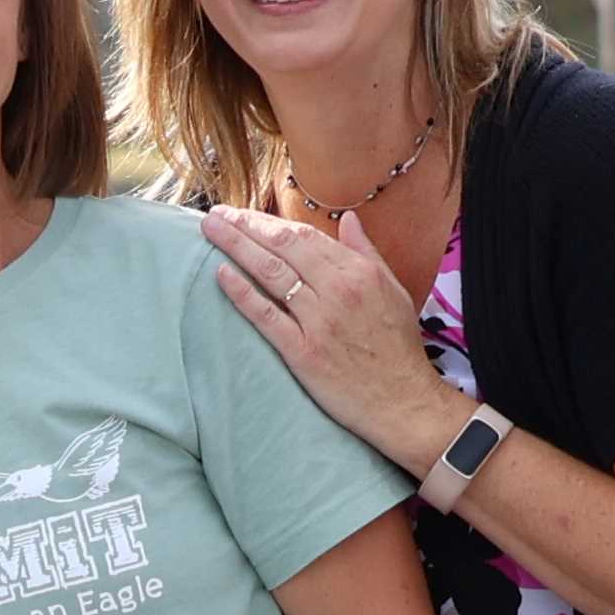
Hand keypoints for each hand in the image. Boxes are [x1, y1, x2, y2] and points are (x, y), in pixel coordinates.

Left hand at [199, 202, 466, 462]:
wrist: (403, 400)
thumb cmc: (398, 347)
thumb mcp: (393, 290)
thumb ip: (366, 252)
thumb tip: (348, 219)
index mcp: (359, 272)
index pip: (304, 236)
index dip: (270, 222)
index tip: (244, 214)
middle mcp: (338, 290)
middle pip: (282, 247)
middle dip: (245, 226)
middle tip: (216, 215)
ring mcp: (318, 320)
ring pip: (271, 273)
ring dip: (236, 247)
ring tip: (210, 230)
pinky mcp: (302, 351)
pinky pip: (266, 316)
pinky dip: (242, 292)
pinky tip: (221, 274)